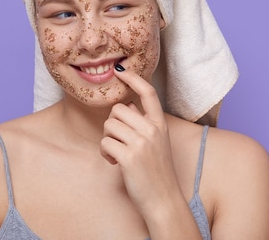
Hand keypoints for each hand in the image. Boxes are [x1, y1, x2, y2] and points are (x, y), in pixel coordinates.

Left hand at [100, 65, 180, 214]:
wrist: (163, 198)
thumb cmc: (157, 171)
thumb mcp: (157, 142)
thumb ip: (143, 122)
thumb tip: (127, 105)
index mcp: (160, 124)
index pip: (148, 93)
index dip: (133, 78)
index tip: (120, 71)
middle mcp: (152, 129)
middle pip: (119, 109)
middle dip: (112, 124)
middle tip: (118, 141)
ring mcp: (141, 142)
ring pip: (109, 125)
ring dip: (107, 139)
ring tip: (116, 153)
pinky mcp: (129, 157)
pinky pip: (105, 143)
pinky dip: (105, 153)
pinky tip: (114, 162)